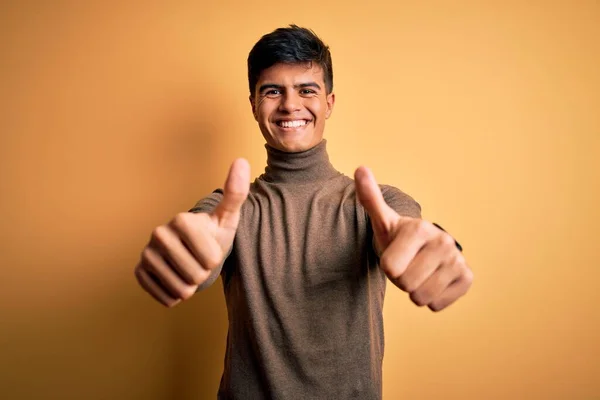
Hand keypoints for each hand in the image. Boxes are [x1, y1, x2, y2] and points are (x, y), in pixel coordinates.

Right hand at [134, 159, 249, 306]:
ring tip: (189, 269)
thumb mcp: (227, 217)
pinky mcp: (139, 272)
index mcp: (182, 219)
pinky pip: (165, 298)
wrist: (192, 251)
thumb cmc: (213, 233)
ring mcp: (146, 253)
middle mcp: (158, 233)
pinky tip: (176, 279)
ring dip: (191, 286)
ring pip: (181, 289)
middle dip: (203, 274)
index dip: (216, 259)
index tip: (210, 247)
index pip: (211, 259)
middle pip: (196, 275)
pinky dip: (176, 296)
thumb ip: (235, 193)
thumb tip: (241, 160)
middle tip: (199, 260)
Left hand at [354, 166, 472, 311]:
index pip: (390, 269)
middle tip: (407, 265)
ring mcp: (458, 260)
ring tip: (419, 273)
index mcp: (419, 228)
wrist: (423, 250)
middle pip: (406, 284)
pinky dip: (431, 299)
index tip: (396, 255)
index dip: (387, 267)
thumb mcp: (382, 220)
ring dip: (415, 291)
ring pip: (421, 297)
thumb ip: (370, 198)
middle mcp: (443, 241)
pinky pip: (437, 305)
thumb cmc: (398, 237)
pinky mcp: (467, 277)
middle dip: (402, 280)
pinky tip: (433, 281)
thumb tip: (360, 168)